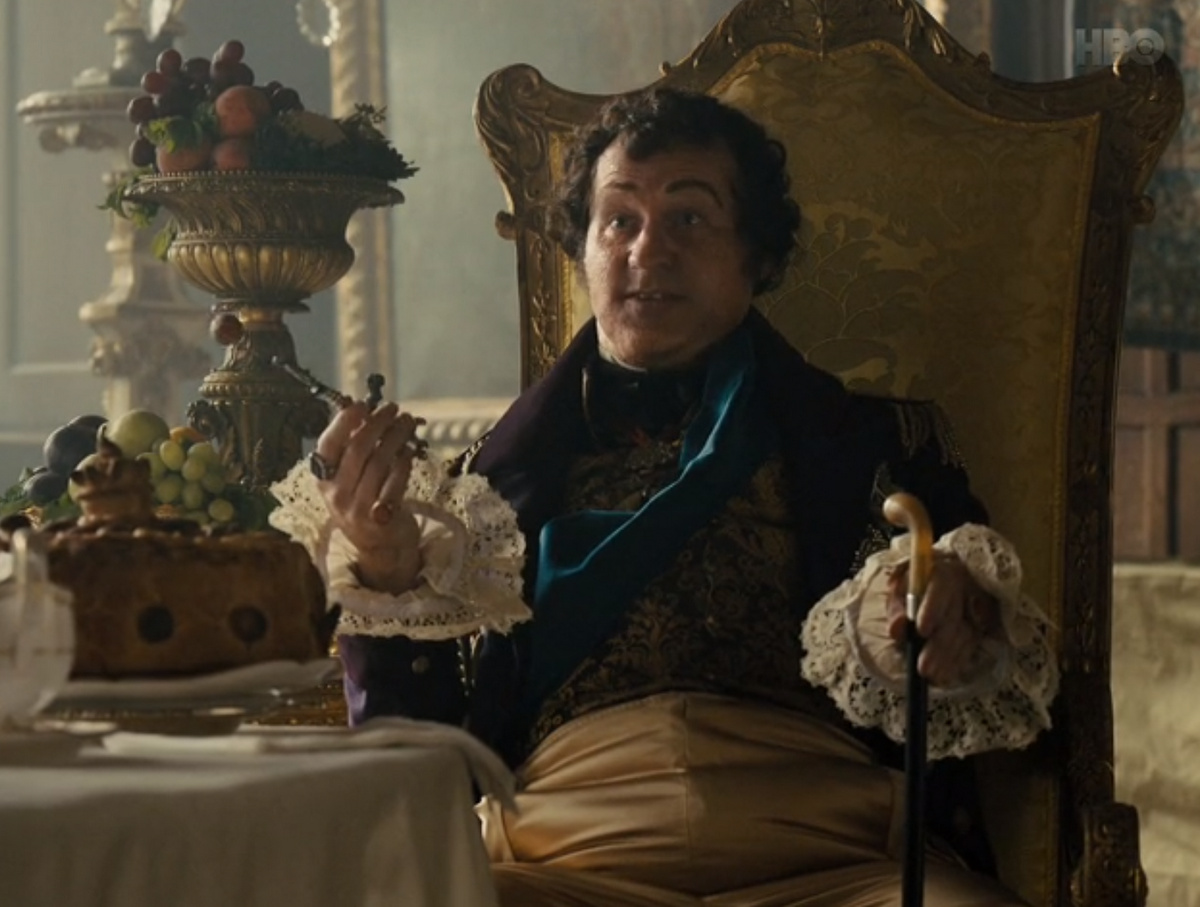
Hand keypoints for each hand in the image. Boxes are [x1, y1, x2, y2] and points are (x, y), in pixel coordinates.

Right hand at [313, 401, 424, 593]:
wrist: (380, 548)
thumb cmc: (365, 502)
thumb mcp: (349, 479)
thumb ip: (351, 449)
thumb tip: (362, 410)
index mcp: (324, 480)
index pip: (327, 445)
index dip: (343, 422)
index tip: (362, 405)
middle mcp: (336, 495)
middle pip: (358, 449)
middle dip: (378, 423)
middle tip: (394, 409)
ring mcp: (358, 509)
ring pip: (380, 462)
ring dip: (396, 437)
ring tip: (407, 422)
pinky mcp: (381, 518)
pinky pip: (396, 480)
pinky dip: (405, 461)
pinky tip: (410, 449)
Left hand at [886, 554, 999, 686]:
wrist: (934, 584)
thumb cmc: (913, 586)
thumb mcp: (898, 591)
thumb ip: (896, 608)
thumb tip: (897, 629)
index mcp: (942, 573)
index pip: (941, 588)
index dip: (932, 609)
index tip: (922, 630)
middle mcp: (964, 589)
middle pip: (953, 617)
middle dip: (938, 645)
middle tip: (923, 667)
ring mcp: (976, 608)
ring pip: (965, 635)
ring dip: (947, 658)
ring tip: (931, 676)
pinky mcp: (982, 626)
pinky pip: (971, 646)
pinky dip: (956, 662)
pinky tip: (944, 676)